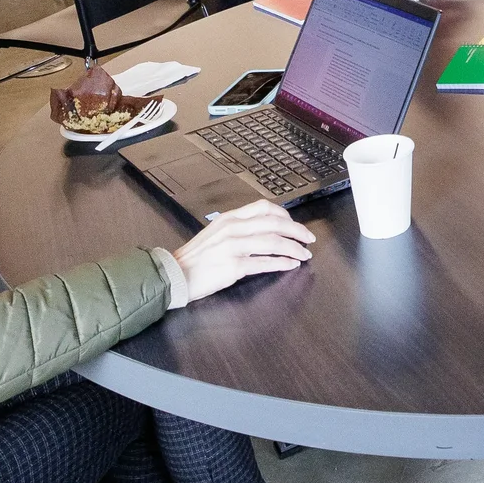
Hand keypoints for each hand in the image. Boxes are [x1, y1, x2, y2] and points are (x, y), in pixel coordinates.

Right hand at [173, 201, 315, 298]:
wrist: (174, 274)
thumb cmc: (196, 257)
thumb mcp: (216, 233)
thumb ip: (237, 228)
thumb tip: (264, 230)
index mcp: (229, 218)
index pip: (264, 208)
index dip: (285, 215)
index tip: (295, 224)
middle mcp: (233, 229)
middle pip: (274, 224)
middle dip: (297, 231)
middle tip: (309, 239)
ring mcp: (233, 247)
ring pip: (273, 242)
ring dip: (293, 248)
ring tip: (304, 255)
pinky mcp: (234, 266)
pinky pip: (264, 263)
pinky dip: (281, 263)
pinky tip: (291, 265)